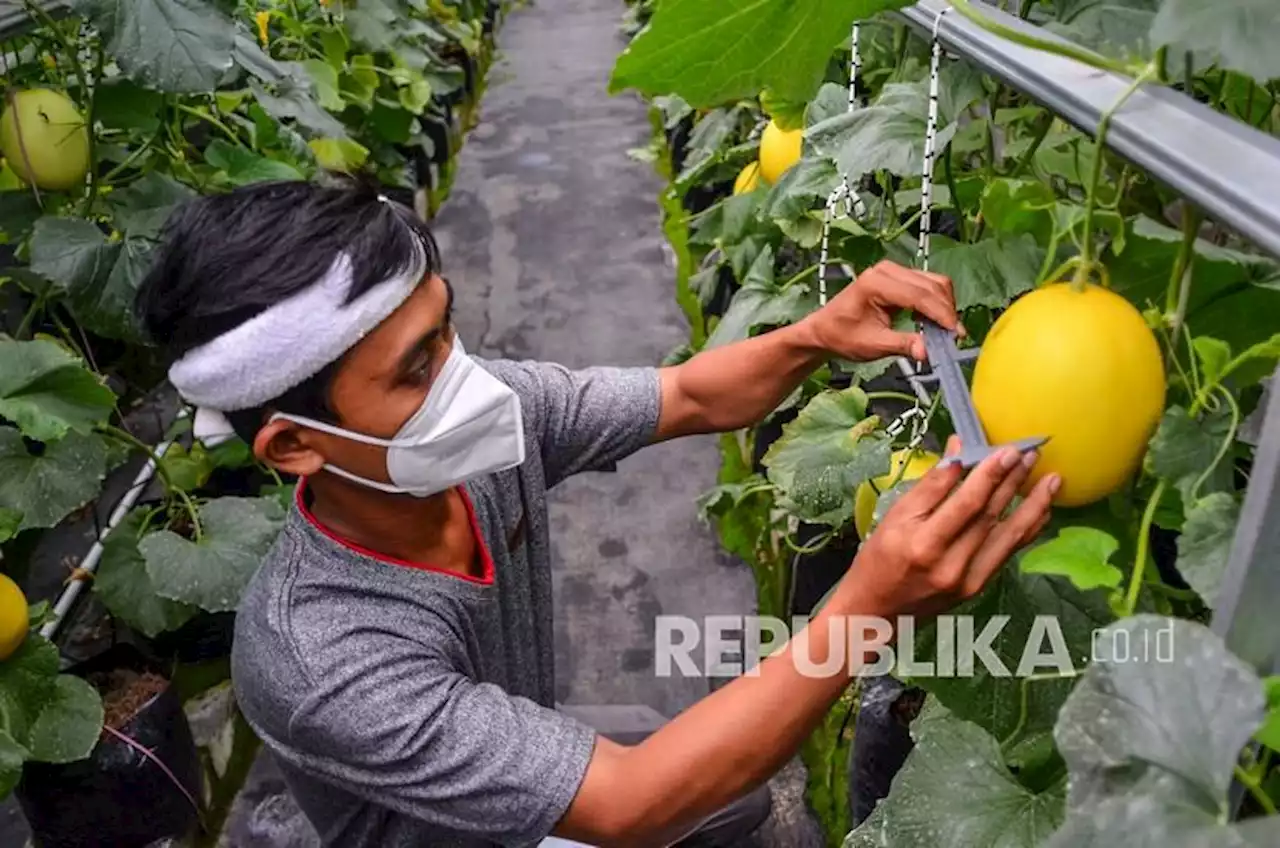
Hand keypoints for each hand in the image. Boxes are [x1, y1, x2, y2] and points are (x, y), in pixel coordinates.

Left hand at [801, 260, 960, 362]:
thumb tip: (927, 351)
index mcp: (876, 283)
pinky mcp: (899, 277)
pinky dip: (936, 303)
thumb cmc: (841, 336)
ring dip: (944, 306)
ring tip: (944, 333)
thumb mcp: (872, 345)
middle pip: (932, 285)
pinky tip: (933, 323)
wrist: (825, 330)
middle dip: (946, 311)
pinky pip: (927, 285)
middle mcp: (886, 271)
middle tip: (953, 339)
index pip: (919, 295)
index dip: (942, 314)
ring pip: (934, 283)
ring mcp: (893, 271)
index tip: (956, 334)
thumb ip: (902, 345)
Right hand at [840, 436, 1057, 620]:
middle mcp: (950, 565)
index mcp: (924, 543)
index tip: (1007, 451)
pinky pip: (1008, 552)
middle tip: (1031, 453)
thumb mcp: (894, 517)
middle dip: (1013, 481)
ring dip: (1033, 504)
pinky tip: (1042, 510)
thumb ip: (930, 486)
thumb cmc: (879, 558)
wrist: (876, 609)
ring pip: (1007, 535)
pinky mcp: (979, 587)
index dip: (989, 475)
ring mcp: (968, 580)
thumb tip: (959, 451)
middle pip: (989, 515)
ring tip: (1052, 479)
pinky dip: (1028, 529)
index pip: (965, 503)